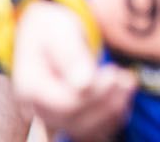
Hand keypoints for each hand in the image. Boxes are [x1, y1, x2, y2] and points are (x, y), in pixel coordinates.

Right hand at [11, 0, 135, 141]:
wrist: (44, 34)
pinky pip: (90, 130)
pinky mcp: (67, 117)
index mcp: (30, 87)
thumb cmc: (51, 29)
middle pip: (75, 120)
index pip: (65, 105)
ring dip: (112, 111)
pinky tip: (124, 95)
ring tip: (129, 84)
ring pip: (84, 129)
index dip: (94, 94)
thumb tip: (84, 83)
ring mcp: (51, 115)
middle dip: (105, 102)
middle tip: (126, 78)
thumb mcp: (58, 32)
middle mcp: (37, 108)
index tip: (113, 73)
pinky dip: (111, 117)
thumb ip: (70, 56)